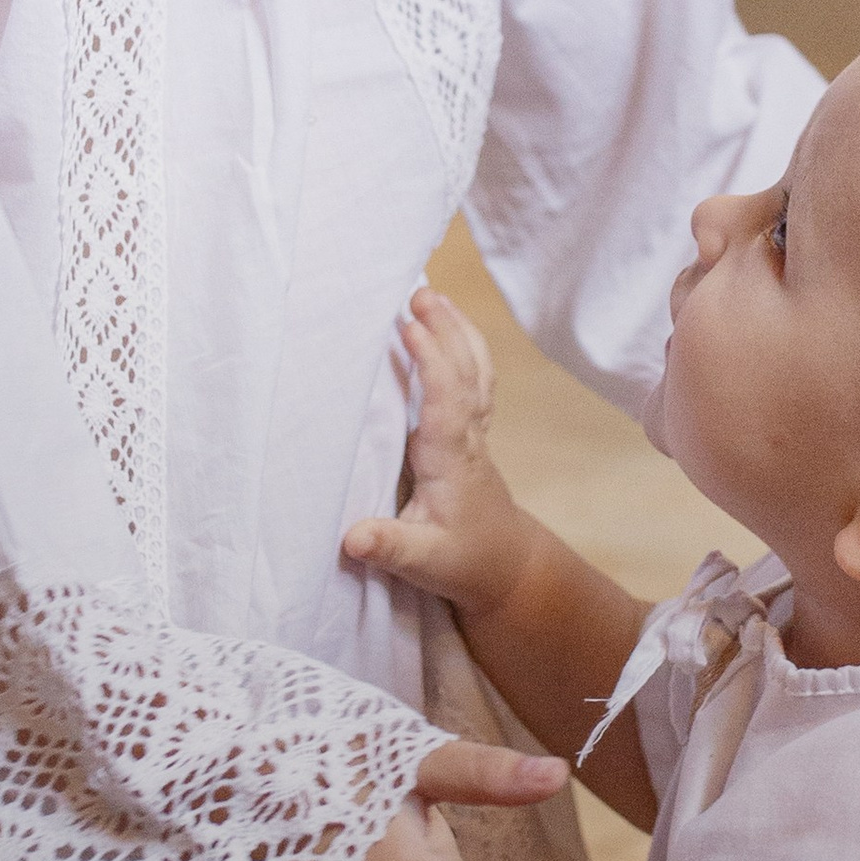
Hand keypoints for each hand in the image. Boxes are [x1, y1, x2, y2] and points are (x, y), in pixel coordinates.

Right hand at [343, 290, 537, 620]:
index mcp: (452, 460)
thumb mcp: (424, 563)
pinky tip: (447, 329)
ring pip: (475, 371)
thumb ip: (390, 546)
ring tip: (433, 296)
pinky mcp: (469, 435)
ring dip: (457, 331)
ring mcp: (473, 433)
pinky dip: (462, 348)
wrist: (507, 568)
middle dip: (446, 329)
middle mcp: (467, 438)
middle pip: (466, 372)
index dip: (432, 361)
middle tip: (420, 292)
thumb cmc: (465, 563)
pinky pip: (472, 380)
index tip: (411, 327)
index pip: (447, 400)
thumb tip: (352, 537)